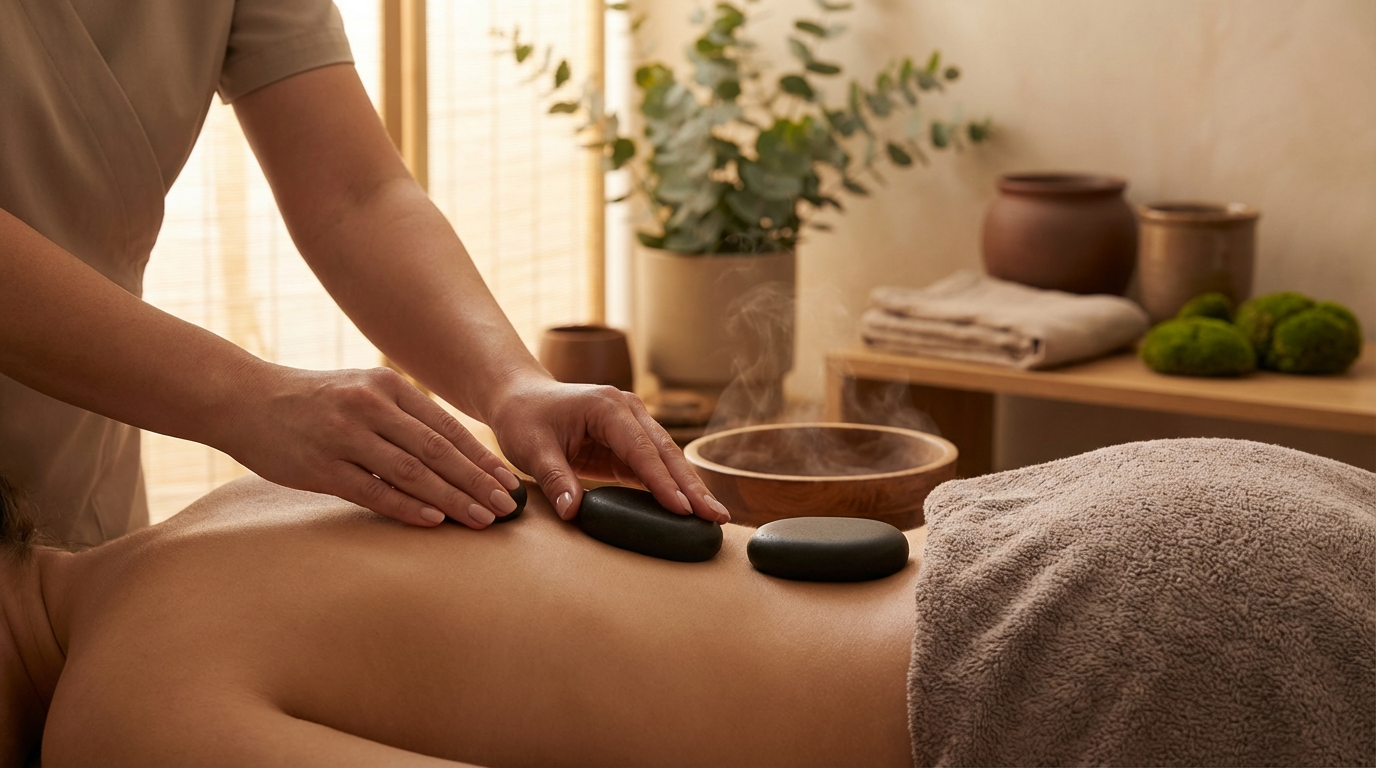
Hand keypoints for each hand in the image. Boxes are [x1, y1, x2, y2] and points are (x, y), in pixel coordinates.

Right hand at [218, 365, 521, 528]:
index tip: (510, 483)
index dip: (482, 458)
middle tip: (507, 508)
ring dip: (451, 499)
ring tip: (481, 519)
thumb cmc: (314, 401)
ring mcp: (344, 435)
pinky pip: (371, 490)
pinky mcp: (320, 466)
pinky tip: (433, 521)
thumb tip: (457, 455)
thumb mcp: (363, 392)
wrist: (245, 400)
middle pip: (437, 450)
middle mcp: (371, 406)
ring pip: (411, 472)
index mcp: (388, 386)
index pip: (447, 427)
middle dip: (477, 482)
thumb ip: (404, 417)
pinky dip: (406, 507)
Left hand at [483, 375, 730, 523]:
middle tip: (716, 517)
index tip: (682, 509)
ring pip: (668, 459)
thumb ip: (555, 477)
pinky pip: (655, 467)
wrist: (520, 399)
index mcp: (608, 407)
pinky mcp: (629, 442)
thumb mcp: (531, 448)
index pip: (642, 450)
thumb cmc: (524, 418)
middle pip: (666, 453)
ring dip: (690, 488)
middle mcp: (628, 411)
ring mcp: (633, 424)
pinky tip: (689, 510)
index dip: (662, 482)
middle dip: (692, 487)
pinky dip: (672, 487)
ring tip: (714, 517)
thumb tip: (573, 512)